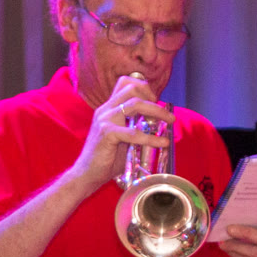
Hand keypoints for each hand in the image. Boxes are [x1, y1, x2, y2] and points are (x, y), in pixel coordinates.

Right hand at [69, 73, 170, 187]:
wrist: (87, 174)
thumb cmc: (106, 158)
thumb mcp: (122, 137)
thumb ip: (134, 127)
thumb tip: (158, 126)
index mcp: (108, 108)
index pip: (125, 82)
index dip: (144, 87)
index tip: (156, 101)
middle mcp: (106, 109)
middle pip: (132, 88)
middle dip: (153, 97)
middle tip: (165, 113)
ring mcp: (105, 120)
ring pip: (135, 103)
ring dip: (157, 111)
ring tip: (170, 121)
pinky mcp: (107, 133)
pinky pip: (134, 132)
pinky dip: (151, 138)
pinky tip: (162, 142)